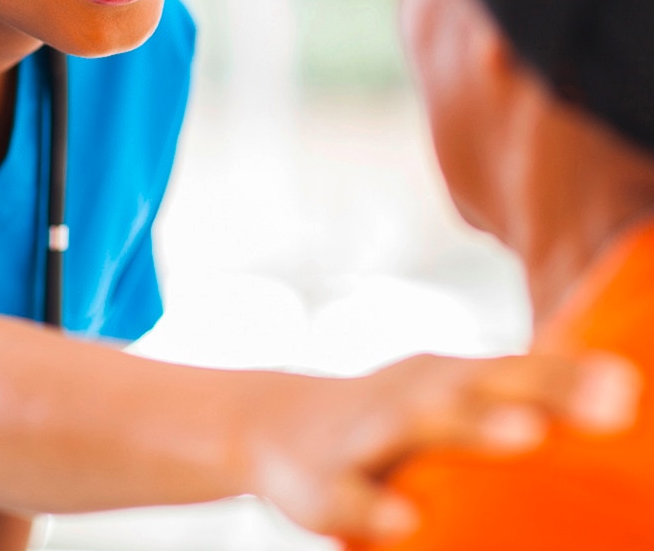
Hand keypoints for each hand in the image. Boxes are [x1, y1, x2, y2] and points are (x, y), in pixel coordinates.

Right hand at [243, 350, 639, 542]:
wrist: (273, 423)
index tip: (629, 387)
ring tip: (525, 434)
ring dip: (470, 427)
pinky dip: (375, 505)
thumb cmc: (389, 418)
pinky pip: (350, 495)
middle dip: (539, 391)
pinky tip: (405, 521)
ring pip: (418, 426)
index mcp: (443, 380)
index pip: (514, 371)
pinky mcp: (322, 481)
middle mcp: (410, 397)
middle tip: (610, 404)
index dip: (570, 376)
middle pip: (477, 387)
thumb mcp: (444, 401)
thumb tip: (622, 400)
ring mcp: (365, 435)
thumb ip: (515, 403)